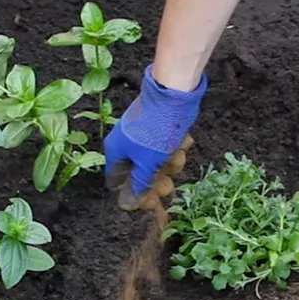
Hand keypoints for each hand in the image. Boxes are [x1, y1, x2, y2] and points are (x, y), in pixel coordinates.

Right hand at [104, 64, 206, 208]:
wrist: (173, 94)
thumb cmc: (156, 130)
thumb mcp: (148, 163)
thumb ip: (139, 185)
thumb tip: (127, 205)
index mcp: (116, 153)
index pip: (118, 183)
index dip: (135, 195)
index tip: (152, 202)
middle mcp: (126, 146)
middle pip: (141, 175)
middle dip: (158, 179)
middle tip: (168, 179)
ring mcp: (144, 138)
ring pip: (158, 163)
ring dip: (171, 162)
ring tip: (176, 151)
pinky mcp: (159, 131)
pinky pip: (168, 148)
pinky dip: (176, 147)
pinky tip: (182, 141)